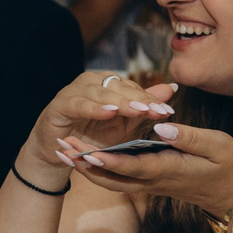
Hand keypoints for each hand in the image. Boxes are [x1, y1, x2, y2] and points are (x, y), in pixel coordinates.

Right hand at [28, 71, 175, 160]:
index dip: (151, 99)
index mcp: (108, 83)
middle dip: (140, 100)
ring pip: (101, 93)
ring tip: (138, 110)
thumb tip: (171, 88)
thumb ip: (143, 106)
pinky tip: (108, 112)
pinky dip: (94, 107)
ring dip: (120, 102)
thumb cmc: (91, 135)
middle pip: (119, 88)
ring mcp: (75, 90)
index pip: (133, 88)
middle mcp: (92, 82)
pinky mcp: (60, 104)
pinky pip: (79, 104)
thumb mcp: (122, 124)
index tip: (168, 111)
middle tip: (157, 111)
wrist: (61, 151)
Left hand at [59, 121, 232, 214]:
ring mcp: (149, 183)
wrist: (232, 195)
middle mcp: (153, 180)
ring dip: (86, 169)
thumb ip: (189, 136)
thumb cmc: (228, 166)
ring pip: (110, 181)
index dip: (111, 160)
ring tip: (64, 152)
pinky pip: (118, 179)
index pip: (134, 165)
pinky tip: (84, 158)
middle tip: (62, 148)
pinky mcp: (149, 182)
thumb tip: (161, 126)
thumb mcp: (218, 146)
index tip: (89, 152)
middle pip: (112, 177)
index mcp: (168, 168)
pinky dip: (98, 171)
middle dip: (85, 165)